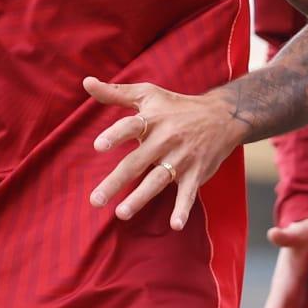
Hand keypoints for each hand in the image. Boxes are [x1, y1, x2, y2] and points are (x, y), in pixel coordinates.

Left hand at [83, 76, 247, 230]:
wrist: (222, 117)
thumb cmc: (175, 106)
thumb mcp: (147, 94)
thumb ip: (115, 93)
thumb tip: (86, 82)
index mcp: (153, 120)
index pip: (131, 126)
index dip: (115, 135)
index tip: (98, 146)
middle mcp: (166, 140)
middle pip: (137, 162)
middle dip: (116, 181)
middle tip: (95, 200)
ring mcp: (181, 159)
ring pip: (157, 180)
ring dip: (140, 198)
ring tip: (121, 213)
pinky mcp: (196, 174)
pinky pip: (188, 194)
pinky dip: (183, 209)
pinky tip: (175, 225)